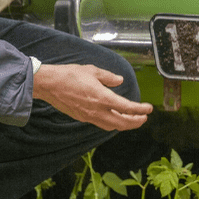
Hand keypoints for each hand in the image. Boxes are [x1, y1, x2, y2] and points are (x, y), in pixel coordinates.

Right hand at [32, 63, 153, 130]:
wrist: (49, 84)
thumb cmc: (70, 75)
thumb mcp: (93, 71)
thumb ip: (109, 77)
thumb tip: (119, 81)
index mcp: (102, 98)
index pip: (127, 108)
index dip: (140, 110)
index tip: (149, 109)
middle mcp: (97, 110)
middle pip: (122, 123)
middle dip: (135, 122)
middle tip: (144, 118)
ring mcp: (89, 116)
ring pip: (111, 126)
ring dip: (124, 125)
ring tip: (132, 120)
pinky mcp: (82, 117)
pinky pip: (101, 124)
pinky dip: (112, 123)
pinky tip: (114, 117)